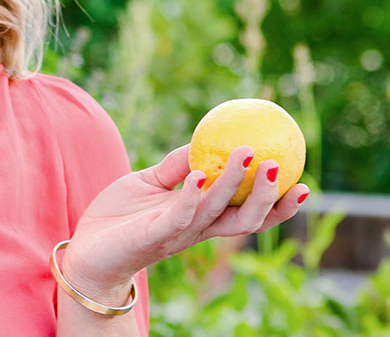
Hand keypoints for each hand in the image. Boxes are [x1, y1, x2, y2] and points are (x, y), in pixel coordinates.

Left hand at [60, 144, 308, 304]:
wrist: (86, 249)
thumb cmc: (119, 217)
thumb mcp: (149, 182)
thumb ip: (175, 165)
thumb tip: (200, 139)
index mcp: (202, 219)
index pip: (249, 214)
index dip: (278, 204)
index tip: (303, 181)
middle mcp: (196, 230)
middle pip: (245, 219)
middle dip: (268, 198)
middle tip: (280, 166)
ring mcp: (176, 234)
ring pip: (215, 212)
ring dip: (232, 183)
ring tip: (246, 156)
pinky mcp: (153, 235)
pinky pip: (177, 215)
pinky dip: (190, 195)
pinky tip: (199, 174)